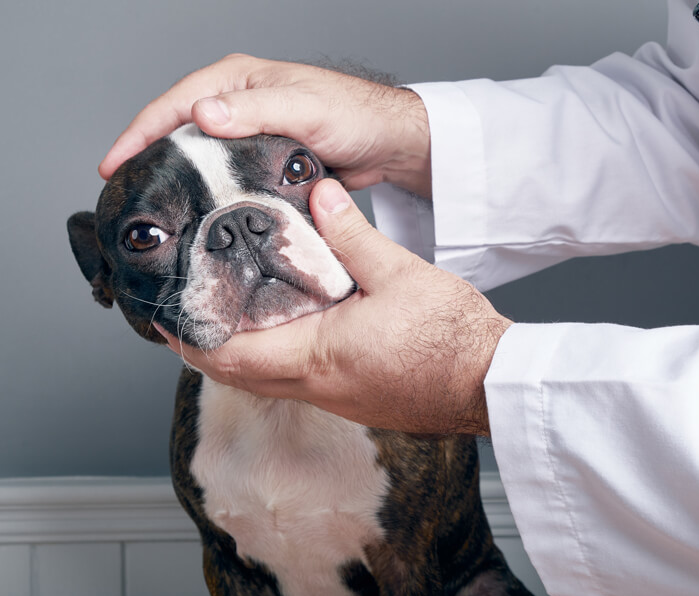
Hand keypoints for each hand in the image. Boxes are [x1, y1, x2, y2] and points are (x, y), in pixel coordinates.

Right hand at [99, 54, 431, 196]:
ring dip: (177, 179)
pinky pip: (226, 176)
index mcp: (237, 80)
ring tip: (153, 209)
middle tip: (126, 195)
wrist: (387, 143)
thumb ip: (256, 110)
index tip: (113, 165)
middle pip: (179, 132)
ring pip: (201, 158)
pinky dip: (209, 192)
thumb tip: (202, 114)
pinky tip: (198, 214)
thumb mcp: (304, 107)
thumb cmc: (352, 115)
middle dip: (149, 159)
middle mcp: (238, 104)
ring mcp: (249, 133)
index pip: (174, 104)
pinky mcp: (263, 161)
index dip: (139, 133)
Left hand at [156, 179, 511, 435]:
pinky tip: (288, 331)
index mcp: (317, 355)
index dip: (189, 338)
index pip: (230, 355)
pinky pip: (297, 385)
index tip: (164, 318)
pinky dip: (275, 362)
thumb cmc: (452, 337)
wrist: (491, 382)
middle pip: (238, 376)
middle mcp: (318, 386)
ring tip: (230, 317)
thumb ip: (352, 233)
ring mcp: (337, 399)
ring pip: (267, 383)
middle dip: (205, 348)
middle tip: (187, 315)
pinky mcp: (356, 401)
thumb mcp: (399, 272)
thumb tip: (321, 194)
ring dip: (240, 355)